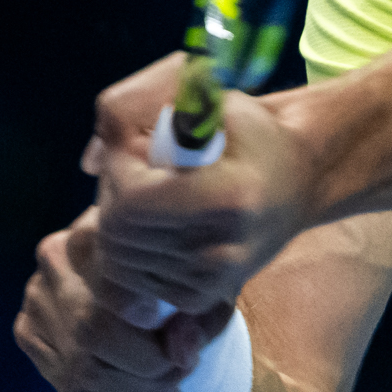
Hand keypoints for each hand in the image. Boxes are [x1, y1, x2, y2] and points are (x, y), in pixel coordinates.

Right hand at [13, 207, 233, 391]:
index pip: (117, 294)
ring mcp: (35, 298)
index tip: (189, 349)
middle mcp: (55, 258)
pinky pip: (73, 389)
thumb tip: (182, 354)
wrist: (141, 273)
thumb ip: (202, 319)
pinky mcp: (28, 333)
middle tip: (183, 372)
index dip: (155, 338)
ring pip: (82, 370)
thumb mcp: (207, 290)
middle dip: (148, 369)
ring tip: (172, 386)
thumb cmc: (181, 278)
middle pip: (92, 333)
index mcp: (100, 229)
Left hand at [73, 53, 315, 323]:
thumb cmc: (247, 131)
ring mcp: (214, 280)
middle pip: (117, 233)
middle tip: (139, 170)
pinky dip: (132, 250)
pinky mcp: (202, 297)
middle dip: (113, 195)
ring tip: (153, 196)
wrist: (300, 179)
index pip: (131, 203)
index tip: (137, 146)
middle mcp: (224, 249)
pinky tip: (161, 225)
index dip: (118, 169)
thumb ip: (136, 105)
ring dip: (120, 222)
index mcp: (229, 197)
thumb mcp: (200, 94)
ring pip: (118, 258)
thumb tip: (90, 163)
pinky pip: (133, 278)